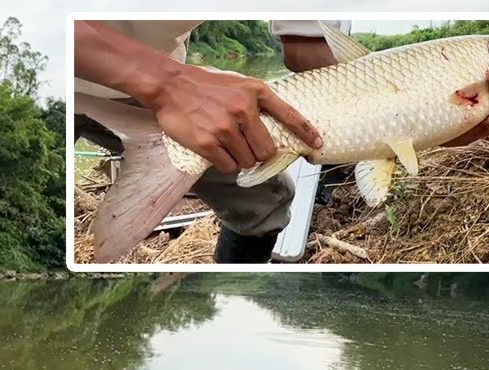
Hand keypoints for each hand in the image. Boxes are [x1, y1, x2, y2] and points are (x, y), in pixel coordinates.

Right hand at [153, 64, 322, 173]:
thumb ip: (255, 103)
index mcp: (255, 93)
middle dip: (258, 154)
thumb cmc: (204, 86)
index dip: (306, 132)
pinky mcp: (208, 143)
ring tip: (225, 145)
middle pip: (266, 150)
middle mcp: (243, 110)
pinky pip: (228, 166)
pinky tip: (215, 152)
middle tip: (246, 148)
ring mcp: (226, 128)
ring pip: (247, 161)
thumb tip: (271, 130)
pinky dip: (224, 164)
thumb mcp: (237, 85)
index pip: (289, 115)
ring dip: (239, 159)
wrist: (171, 87)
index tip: (317, 144)